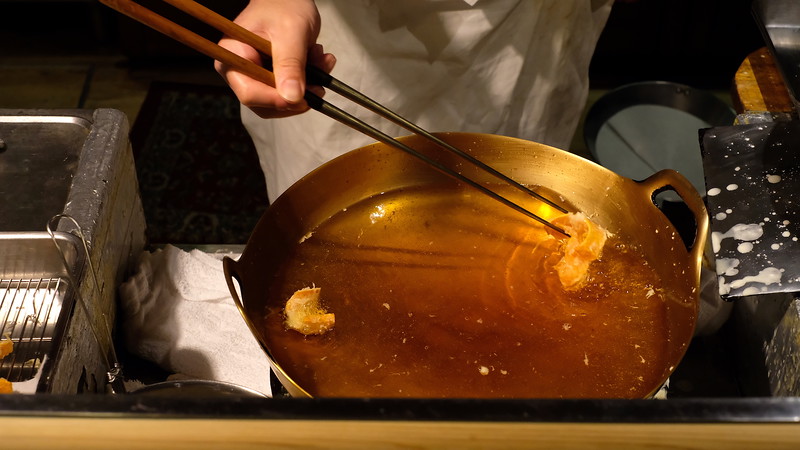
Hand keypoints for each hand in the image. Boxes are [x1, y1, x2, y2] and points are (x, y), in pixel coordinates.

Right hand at [215, 0, 335, 117]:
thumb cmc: (284, 5)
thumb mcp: (291, 32)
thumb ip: (291, 64)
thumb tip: (292, 98)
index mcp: (232, 56)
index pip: (249, 93)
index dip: (276, 100)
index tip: (304, 97)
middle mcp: (239, 70)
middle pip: (264, 104)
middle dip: (296, 96)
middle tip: (320, 81)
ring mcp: (254, 76)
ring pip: (280, 103)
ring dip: (307, 88)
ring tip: (321, 61)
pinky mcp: (270, 79)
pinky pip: (290, 93)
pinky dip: (310, 82)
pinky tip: (320, 61)